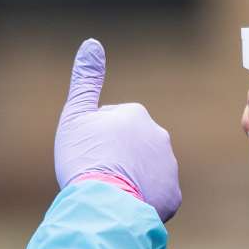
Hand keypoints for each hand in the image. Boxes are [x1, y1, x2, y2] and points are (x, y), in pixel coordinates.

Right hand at [56, 39, 181, 221]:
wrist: (103, 205)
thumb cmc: (85, 159)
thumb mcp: (76, 115)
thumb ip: (85, 80)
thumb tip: (91, 43)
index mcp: (136, 114)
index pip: (113, 123)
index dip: (96, 139)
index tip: (88, 153)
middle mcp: (159, 136)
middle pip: (132, 145)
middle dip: (118, 156)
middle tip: (99, 173)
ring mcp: (169, 166)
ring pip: (146, 169)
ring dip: (132, 177)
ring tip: (113, 191)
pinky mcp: (172, 195)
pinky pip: (157, 194)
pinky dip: (143, 199)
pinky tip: (127, 203)